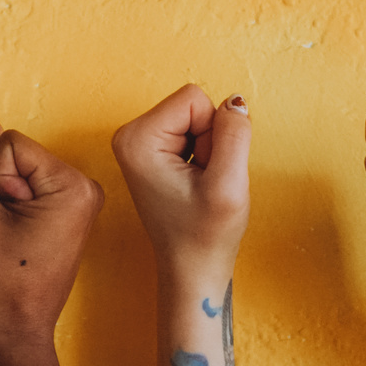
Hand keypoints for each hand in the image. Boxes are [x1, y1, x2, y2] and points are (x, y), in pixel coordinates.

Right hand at [0, 121, 104, 353]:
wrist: (13, 329)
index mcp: (74, 186)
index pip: (10, 144)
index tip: (2, 219)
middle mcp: (86, 188)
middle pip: (17, 156)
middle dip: (0, 189)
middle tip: (5, 233)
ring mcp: (80, 202)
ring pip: (18, 172)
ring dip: (4, 201)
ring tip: (10, 239)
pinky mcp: (69, 213)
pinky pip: (28, 190)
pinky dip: (13, 211)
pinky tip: (16, 240)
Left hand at [110, 84, 250, 271]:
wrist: (192, 269)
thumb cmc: (204, 236)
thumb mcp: (229, 185)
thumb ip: (234, 135)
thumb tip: (235, 101)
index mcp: (137, 139)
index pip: (195, 97)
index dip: (214, 133)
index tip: (203, 171)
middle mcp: (130, 135)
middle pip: (195, 105)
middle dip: (211, 141)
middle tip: (202, 181)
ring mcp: (140, 143)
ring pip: (198, 118)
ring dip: (209, 151)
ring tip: (198, 185)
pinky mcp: (153, 150)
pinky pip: (195, 132)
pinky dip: (204, 157)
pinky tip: (195, 185)